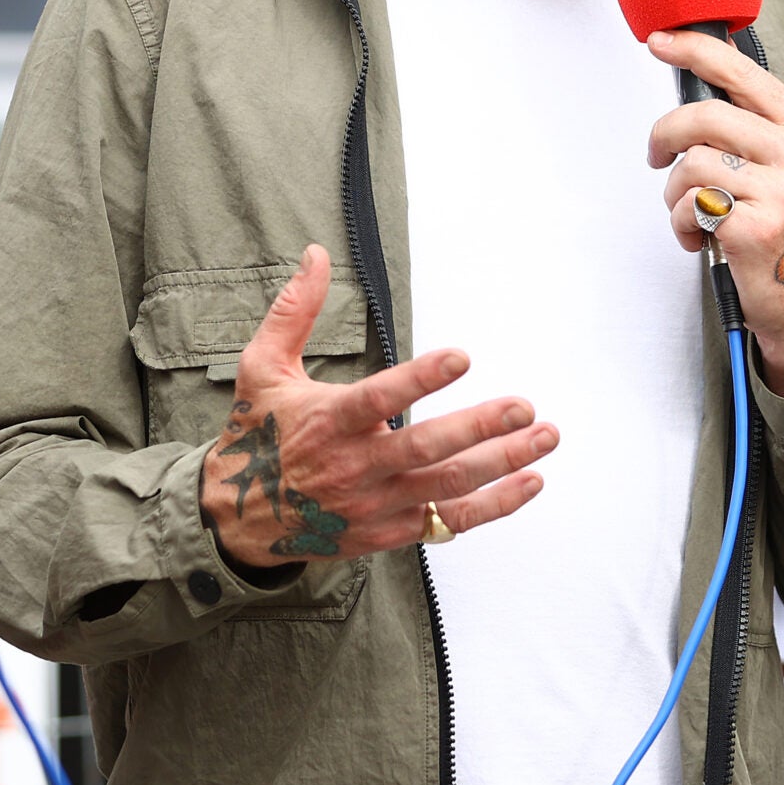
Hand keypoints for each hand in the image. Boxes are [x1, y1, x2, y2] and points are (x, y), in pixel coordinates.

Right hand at [201, 246, 556, 567]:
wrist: (238, 520)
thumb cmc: (257, 434)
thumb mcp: (261, 368)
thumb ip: (294, 311)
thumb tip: (316, 254)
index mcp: (328, 422)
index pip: (378, 400)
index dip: (420, 379)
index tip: (462, 357)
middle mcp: (356, 467)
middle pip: (425, 449)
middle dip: (479, 428)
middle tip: (524, 406)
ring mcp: (377, 503)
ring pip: (447, 486)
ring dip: (502, 463)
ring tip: (545, 437)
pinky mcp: (391, 531)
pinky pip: (450, 521)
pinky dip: (494, 505)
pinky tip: (530, 482)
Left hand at [647, 30, 783, 395]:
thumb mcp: (783, 165)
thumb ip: (748, 127)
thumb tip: (693, 86)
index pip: (744, 74)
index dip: (695, 50)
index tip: (659, 41)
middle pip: (704, 116)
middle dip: (665, 135)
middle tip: (656, 156)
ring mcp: (781, 192)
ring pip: (690, 165)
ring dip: (674, 192)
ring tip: (692, 212)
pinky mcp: (754, 228)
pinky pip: (688, 207)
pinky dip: (680, 224)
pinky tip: (699, 237)